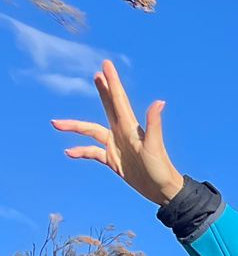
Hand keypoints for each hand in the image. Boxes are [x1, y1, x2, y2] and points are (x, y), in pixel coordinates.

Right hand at [51, 61, 183, 205]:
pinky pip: (92, 152)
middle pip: (109, 107)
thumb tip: (160, 102)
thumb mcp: (154, 146)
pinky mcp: (113, 160)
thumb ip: (154, 124)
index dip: (112, 82)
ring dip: (75, 127)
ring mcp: (116, 145)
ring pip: (91, 131)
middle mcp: (122, 133)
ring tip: (55, 123)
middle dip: (103, 91)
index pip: (118, 100)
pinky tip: (68, 152)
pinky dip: (80, 151)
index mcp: (130, 127)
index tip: (106, 65)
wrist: (163, 191)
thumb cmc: (161, 168)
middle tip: (96, 74)